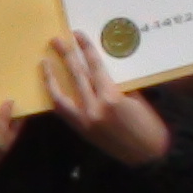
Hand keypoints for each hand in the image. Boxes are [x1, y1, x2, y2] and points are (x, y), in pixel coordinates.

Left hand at [41, 32, 171, 166]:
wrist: (147, 157)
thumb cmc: (148, 126)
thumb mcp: (136, 99)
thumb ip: (117, 85)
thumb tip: (101, 70)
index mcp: (111, 98)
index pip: (95, 67)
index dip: (86, 49)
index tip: (78, 35)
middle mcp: (94, 108)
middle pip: (76, 76)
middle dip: (66, 56)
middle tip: (56, 40)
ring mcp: (84, 121)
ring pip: (61, 96)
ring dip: (51, 77)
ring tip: (44, 62)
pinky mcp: (81, 130)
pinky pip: (63, 111)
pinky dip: (56, 97)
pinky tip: (51, 87)